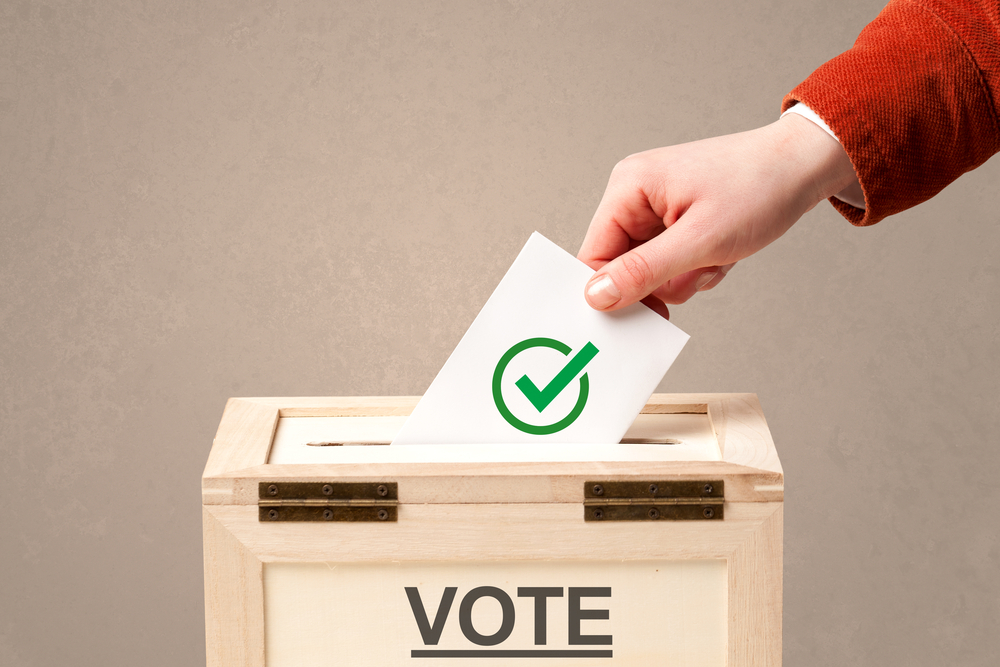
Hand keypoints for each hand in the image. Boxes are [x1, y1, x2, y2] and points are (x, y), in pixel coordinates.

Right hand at [578, 113, 857, 317]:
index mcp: (628, 187)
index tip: (642, 313)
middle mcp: (635, 194)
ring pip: (650, 271)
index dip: (613, 291)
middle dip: (663, 280)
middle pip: (622, 267)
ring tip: (717, 257)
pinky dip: (697, 268)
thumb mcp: (700, 241)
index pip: (594, 254)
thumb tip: (596, 297)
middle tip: (697, 272)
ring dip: (685, 276)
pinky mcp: (675, 220)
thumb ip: (643, 271)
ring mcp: (655, 208)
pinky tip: (722, 253)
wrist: (804, 167)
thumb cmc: (758, 188)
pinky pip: (670, 264)